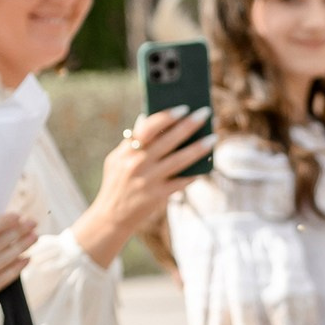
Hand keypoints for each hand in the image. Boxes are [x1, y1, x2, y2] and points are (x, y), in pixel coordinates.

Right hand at [76, 110, 210, 266]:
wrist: (111, 217)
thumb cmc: (117, 182)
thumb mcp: (117, 159)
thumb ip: (132, 140)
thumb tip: (146, 117)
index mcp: (127, 151)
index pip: (148, 127)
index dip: (167, 116)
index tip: (183, 108)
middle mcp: (137, 164)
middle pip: (168, 140)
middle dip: (189, 125)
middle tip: (206, 113)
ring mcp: (148, 181)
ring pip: (180, 160)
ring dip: (199, 148)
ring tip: (213, 137)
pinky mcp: (158, 196)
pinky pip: (181, 181)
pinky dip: (194, 172)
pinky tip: (207, 164)